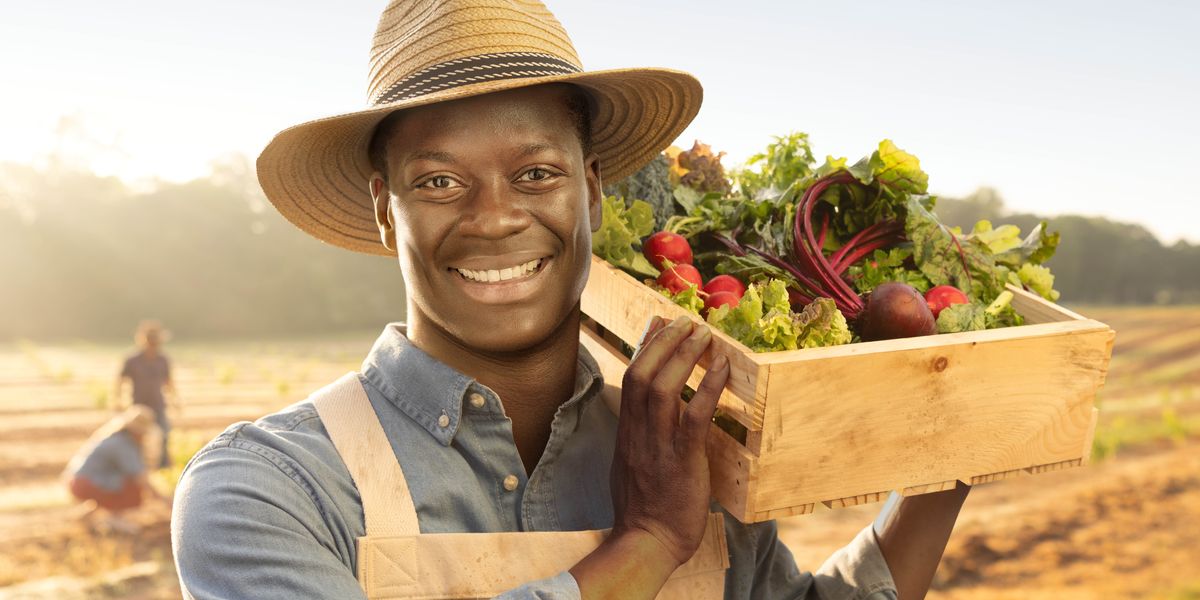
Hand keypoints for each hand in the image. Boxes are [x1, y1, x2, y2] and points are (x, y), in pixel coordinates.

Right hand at [610, 316, 729, 565]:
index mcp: (627, 433)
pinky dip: (707, 387)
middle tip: (685, 321)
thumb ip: (638, 440)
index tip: (658, 324)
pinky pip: (694, 416)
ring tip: (702, 334)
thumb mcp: (630, 466)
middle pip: (641, 374)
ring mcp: (658, 445)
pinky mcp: (682, 460)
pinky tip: (721, 367)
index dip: (645, 347)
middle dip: (663, 342)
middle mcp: (638, 433)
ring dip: (683, 355)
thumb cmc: (644, 510)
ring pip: (662, 388)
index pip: (631, 378)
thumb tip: (647, 421)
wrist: (647, 543)